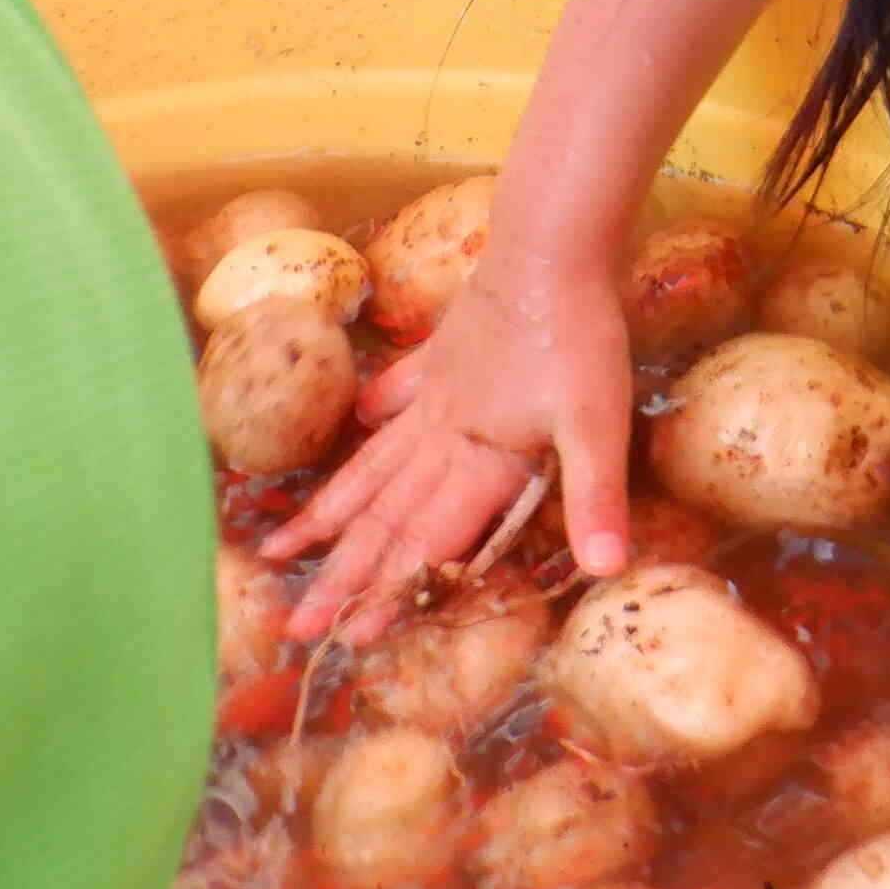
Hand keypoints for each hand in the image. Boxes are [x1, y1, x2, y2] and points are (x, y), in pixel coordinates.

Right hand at [265, 258, 635, 645]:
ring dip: (332, 512)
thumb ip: (596, 497)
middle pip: (384, 518)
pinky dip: (376, 412)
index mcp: (479, 461)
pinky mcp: (442, 354)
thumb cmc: (578, 337)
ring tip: (282, 544)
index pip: (425, 542)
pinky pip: (398, 393)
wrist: (549, 249)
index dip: (389, 592)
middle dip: (341, 576)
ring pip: (373, 467)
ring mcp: (436, 394)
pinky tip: (359, 421)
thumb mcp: (598, 423)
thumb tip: (607, 569)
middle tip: (294, 623)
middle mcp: (443, 437)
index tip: (346, 638)